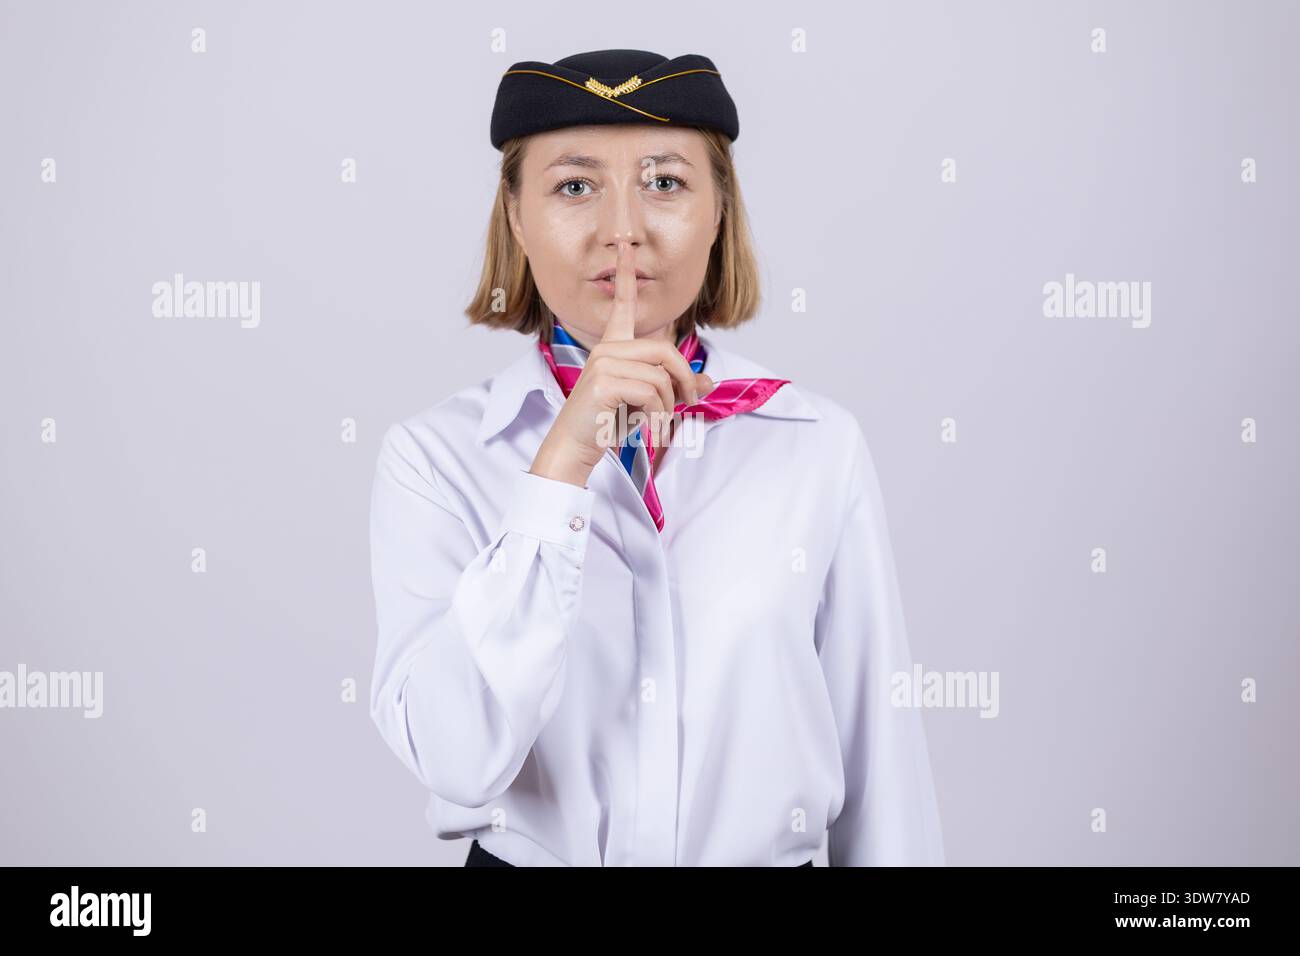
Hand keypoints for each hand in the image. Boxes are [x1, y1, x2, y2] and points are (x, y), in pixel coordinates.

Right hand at [530, 238, 713, 487]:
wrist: (576, 447)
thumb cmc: (607, 423)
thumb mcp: (647, 402)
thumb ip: (675, 387)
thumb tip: (708, 382)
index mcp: (613, 347)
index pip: (622, 305)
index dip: (626, 275)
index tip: (625, 246)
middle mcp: (606, 349)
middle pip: (665, 352)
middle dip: (684, 381)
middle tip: (688, 404)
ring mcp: (604, 363)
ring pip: (661, 377)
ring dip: (669, 406)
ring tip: (656, 423)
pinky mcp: (604, 382)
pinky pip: (651, 393)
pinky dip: (658, 415)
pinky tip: (645, 427)